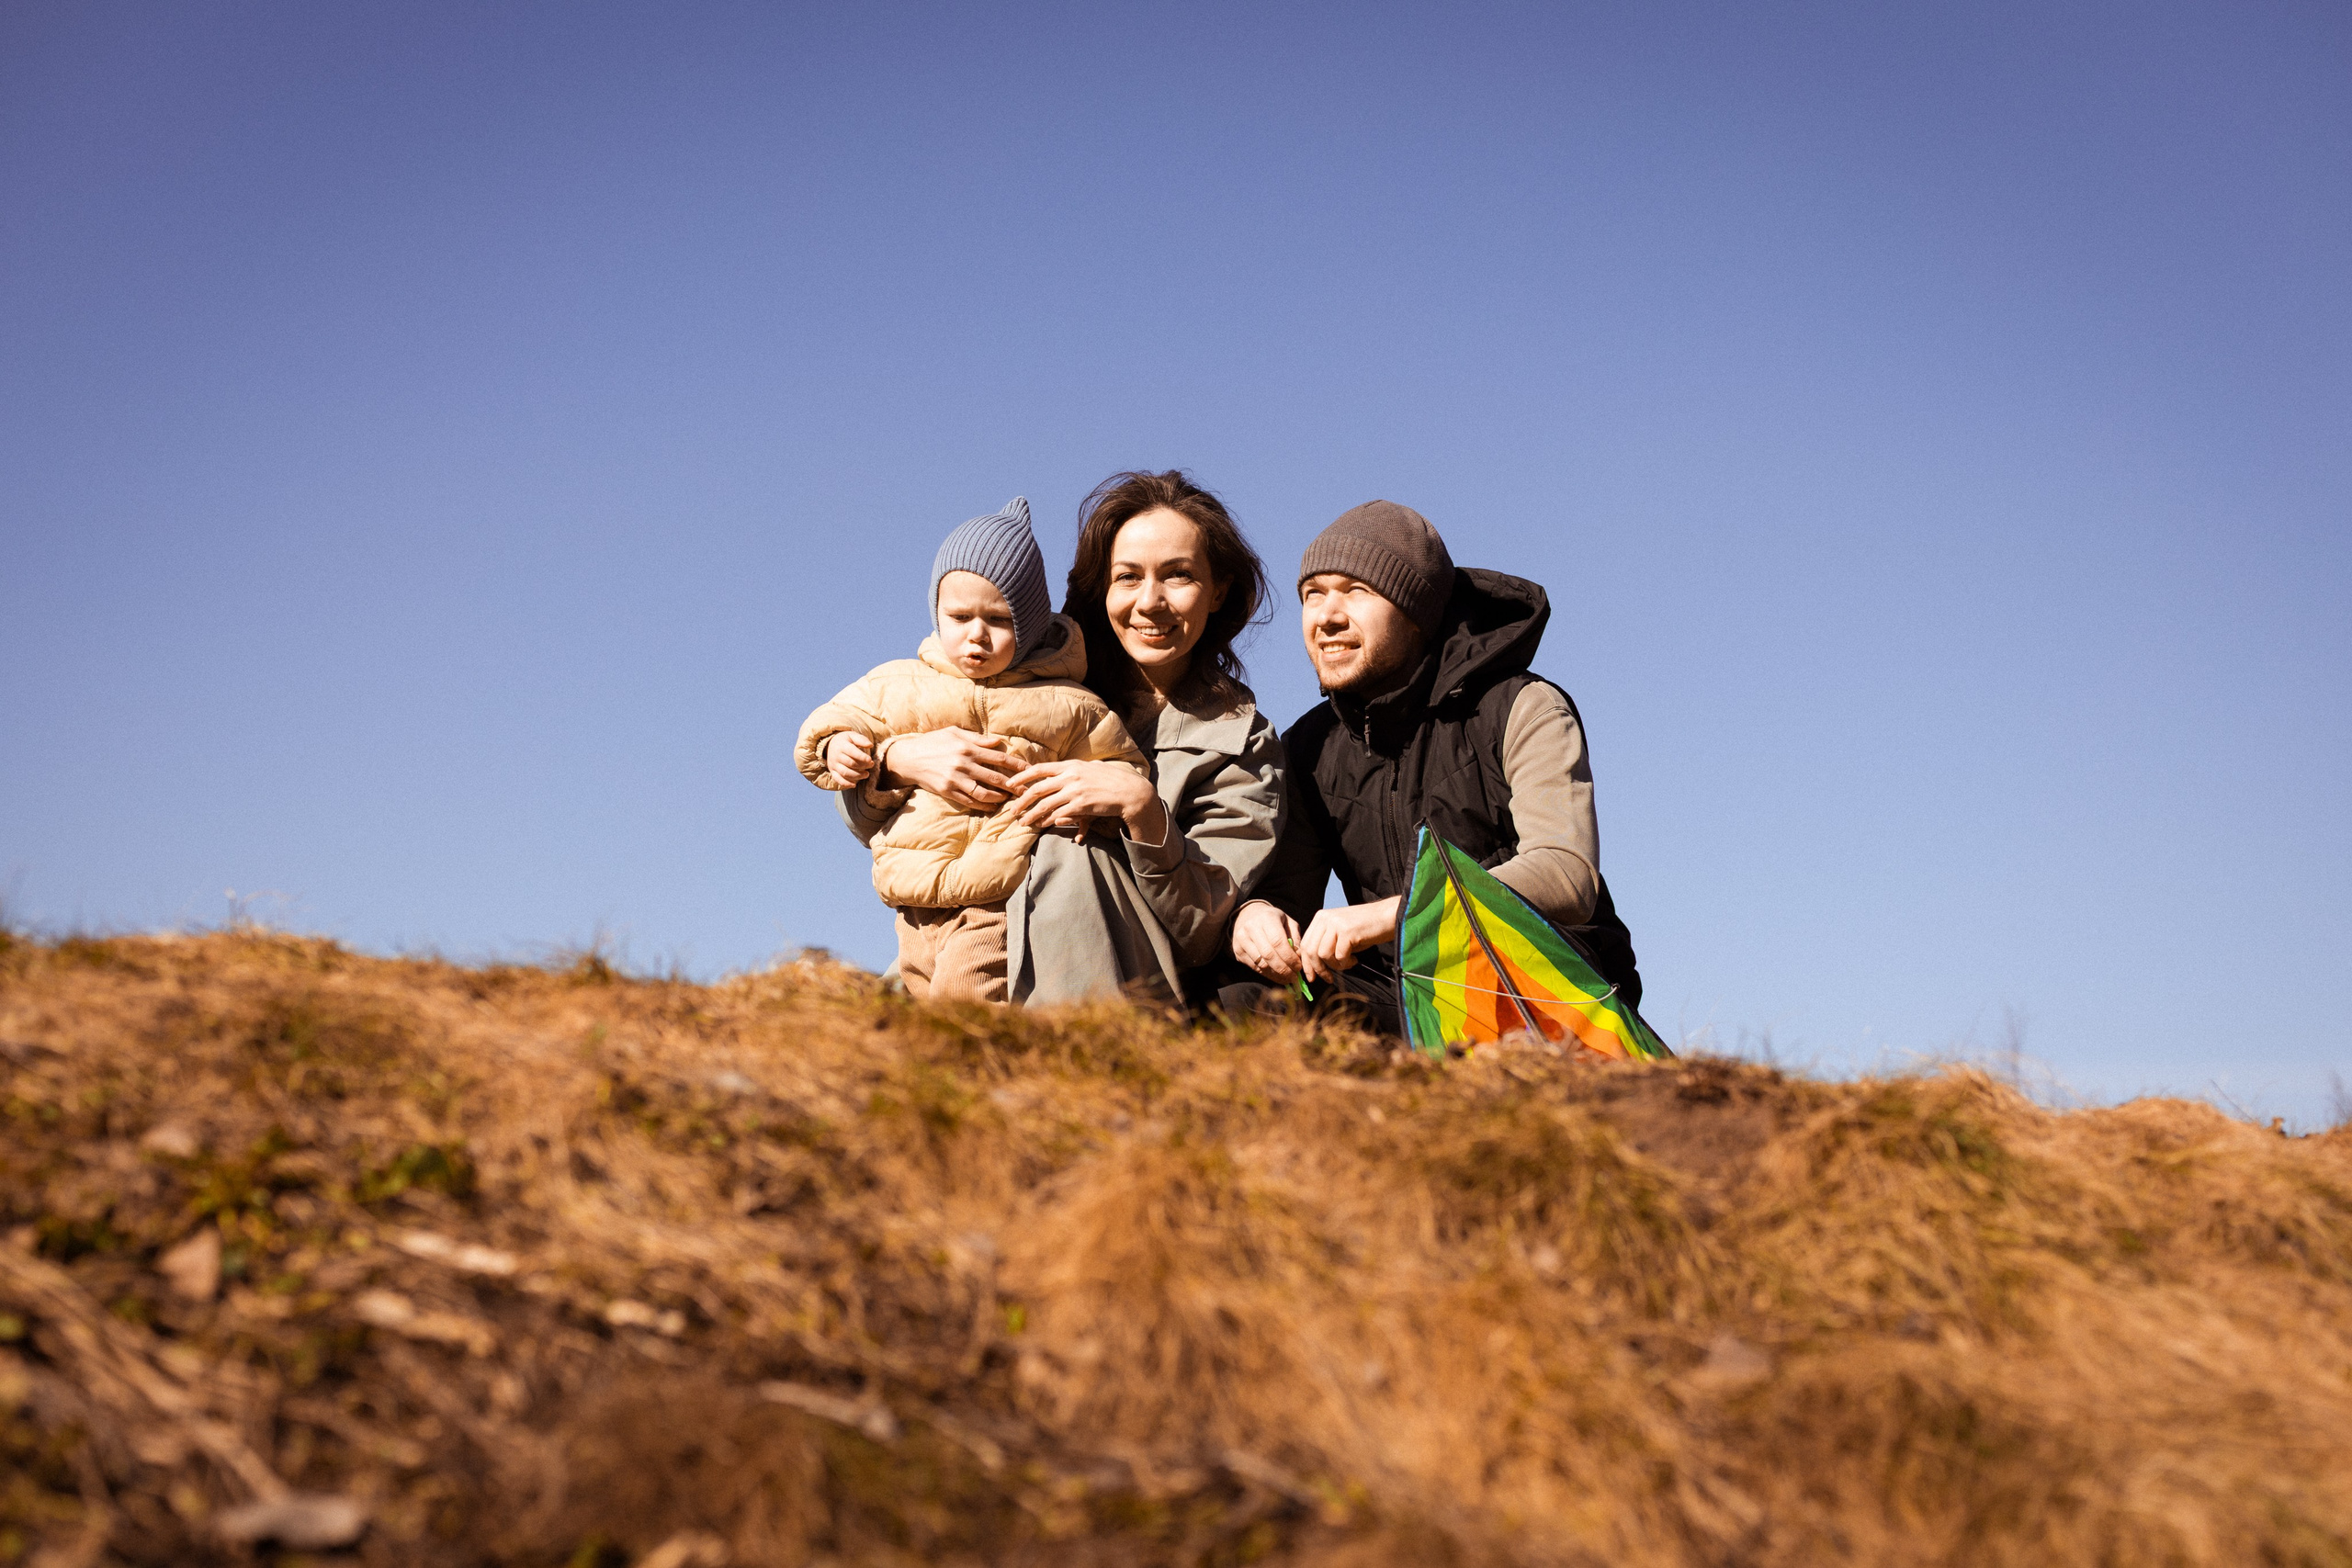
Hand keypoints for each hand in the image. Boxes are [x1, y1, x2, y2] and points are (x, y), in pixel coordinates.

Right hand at [823, 731, 875, 784]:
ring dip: (857, 776)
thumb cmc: (845, 741)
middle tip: (871, 765)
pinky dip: (846, 784)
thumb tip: (870, 745)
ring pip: (845, 773)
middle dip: (863, 766)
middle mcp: (836, 756)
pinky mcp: (832, 772)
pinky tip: (854, 784)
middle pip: (850, 763)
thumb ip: (862, 740)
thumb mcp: (852, 736)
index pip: (852, 752)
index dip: (862, 757)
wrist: (829, 745)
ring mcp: (833, 765)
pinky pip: (838, 780)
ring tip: (866, 774)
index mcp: (842, 746)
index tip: (870, 760)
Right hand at [877, 728, 1018, 809]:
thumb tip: (998, 741)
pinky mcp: (947, 791)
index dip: (1016, 765)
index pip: (999, 757)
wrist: (907, 758)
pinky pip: (969, 801)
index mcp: (968, 748)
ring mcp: (955, 780)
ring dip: (1000, 797)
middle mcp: (964, 764)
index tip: (1029, 770)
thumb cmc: (932, 742)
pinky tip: (992, 806)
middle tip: (1027, 791)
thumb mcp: (953, 732)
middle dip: (1014, 785)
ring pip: (985, 792)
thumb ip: (977, 738)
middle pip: (996, 777)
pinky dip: (983, 805)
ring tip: (1010, 800)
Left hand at [1005, 759, 1164, 841]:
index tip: (1010, 783)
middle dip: (1022, 800)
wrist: (1129, 791)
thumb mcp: (1090, 768)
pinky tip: (1042, 824)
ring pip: (1045, 804)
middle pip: (1037, 788)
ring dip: (1031, 815)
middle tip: (1012, 810)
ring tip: (1023, 822)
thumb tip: (1061, 772)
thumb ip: (1073, 770)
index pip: (1039, 769)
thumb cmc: (1110, 780)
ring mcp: (1075, 790)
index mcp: (1070, 765)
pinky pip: (1059, 814)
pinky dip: (1048, 820)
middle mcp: (1070, 776)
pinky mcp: (1081, 805)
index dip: (1022, 776)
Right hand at [1232, 900, 1302, 981]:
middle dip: (1284, 969)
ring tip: (1288, 978)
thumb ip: (1295, 938)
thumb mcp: (1287, 922)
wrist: (1247, 916)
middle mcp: (1251, 928)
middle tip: (1295, 977)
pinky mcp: (1237, 951)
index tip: (1298, 967)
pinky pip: (1255, 968)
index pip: (1278, 941)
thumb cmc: (1273, 920)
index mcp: (1267, 918)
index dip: (1289, 957)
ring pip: (1261, 964)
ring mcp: (1242, 940)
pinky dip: (1268, 975)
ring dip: (1276, 975)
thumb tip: (1298, 957)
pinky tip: (1277, 976)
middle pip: (1269, 955)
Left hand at [1295, 896, 1402, 983]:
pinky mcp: (1347, 931)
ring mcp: (1335, 923)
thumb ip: (1325, 944)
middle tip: (1329, 978)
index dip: (1307, 964)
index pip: (1305, 944)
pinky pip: (1339, 955)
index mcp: (1320, 918)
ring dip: (1335, 965)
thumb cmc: (1365, 928)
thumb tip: (1313, 967)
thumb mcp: (1339, 933)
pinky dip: (1346, 963)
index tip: (1312, 977)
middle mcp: (1325, 918)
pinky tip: (1355, 959)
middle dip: (1318, 969)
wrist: (1387, 916)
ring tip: (1347, 963)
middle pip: (1311, 950)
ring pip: (1323, 954)